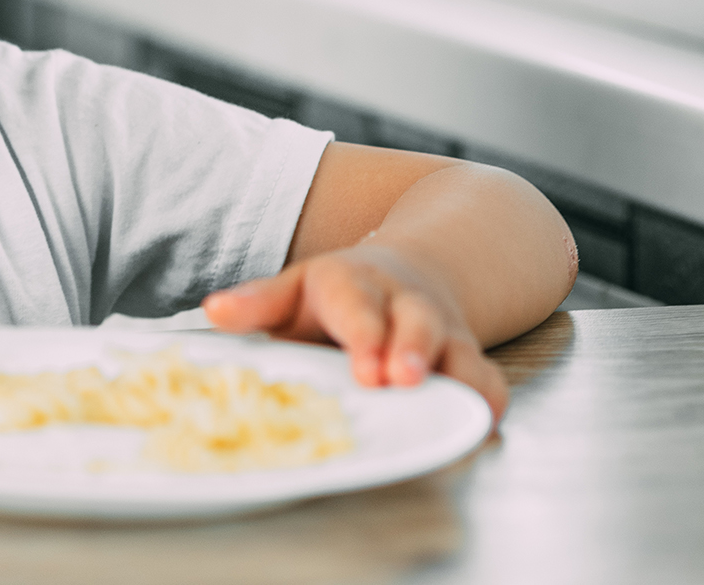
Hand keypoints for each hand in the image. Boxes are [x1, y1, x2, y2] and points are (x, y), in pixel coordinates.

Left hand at [201, 243, 509, 421]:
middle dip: (414, 351)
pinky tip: (478, 432)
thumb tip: (214, 312)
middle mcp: (405, 304)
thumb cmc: (337, 296)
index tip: (365, 367)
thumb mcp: (295, 290)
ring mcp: (442, 332)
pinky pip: (488, 381)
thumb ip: (258, 304)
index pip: (358, 304)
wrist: (408, 271)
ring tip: (459, 415)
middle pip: (417, 322)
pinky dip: (487, 406)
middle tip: (402, 380)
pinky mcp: (467, 359)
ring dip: (460, 382)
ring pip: (462, 352)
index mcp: (354, 285)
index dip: (365, 334)